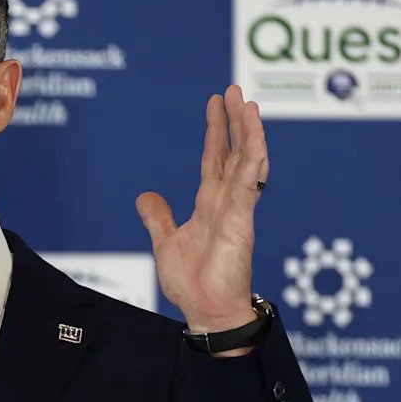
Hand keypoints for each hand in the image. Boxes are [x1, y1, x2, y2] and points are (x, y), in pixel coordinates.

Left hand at [136, 85, 267, 334]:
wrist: (206, 312)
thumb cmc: (192, 283)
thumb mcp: (166, 242)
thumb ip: (158, 218)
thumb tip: (145, 196)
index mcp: (210, 205)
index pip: (215, 159)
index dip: (216, 131)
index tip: (216, 103)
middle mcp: (226, 202)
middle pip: (234, 152)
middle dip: (234, 121)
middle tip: (234, 89)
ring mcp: (237, 210)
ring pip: (246, 162)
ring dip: (248, 132)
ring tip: (248, 103)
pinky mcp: (241, 222)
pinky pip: (248, 186)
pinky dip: (253, 161)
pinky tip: (255, 139)